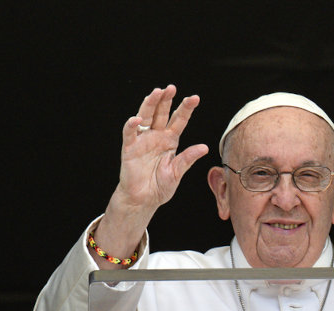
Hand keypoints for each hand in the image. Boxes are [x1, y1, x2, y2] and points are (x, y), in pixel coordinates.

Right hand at [93, 85, 208, 262]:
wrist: (143, 200)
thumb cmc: (160, 186)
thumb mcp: (177, 172)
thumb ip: (188, 158)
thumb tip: (204, 147)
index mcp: (170, 140)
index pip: (179, 120)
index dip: (186, 109)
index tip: (195, 98)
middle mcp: (156, 136)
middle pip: (162, 113)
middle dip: (166, 100)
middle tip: (171, 88)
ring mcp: (142, 140)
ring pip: (146, 117)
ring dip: (150, 104)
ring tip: (156, 92)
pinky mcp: (129, 148)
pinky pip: (130, 133)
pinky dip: (132, 125)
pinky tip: (137, 118)